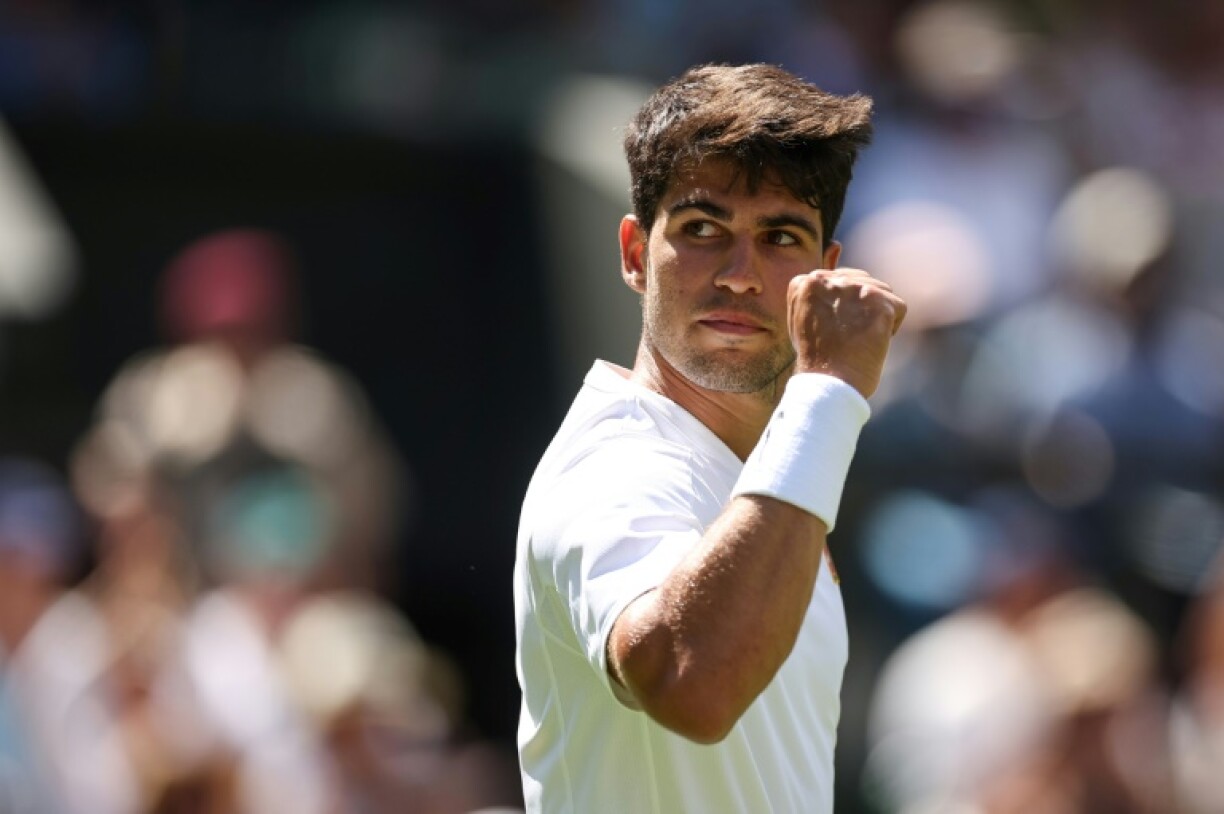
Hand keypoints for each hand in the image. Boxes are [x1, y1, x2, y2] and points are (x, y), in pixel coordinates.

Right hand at [787, 268, 906, 397]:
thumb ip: (818, 299)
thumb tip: (843, 286)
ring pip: (882, 292)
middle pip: (862, 282)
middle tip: (849, 337)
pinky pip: (898, 308)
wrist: (829, 385)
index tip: (834, 330)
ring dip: (877, 316)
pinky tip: (872, 343)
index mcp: (805, 283)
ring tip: (859, 340)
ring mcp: (854, 288)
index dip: (843, 307)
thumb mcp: (803, 321)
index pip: (839, 280)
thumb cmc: (817, 361)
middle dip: (863, 308)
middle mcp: (827, 279)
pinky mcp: (878, 302)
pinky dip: (891, 328)